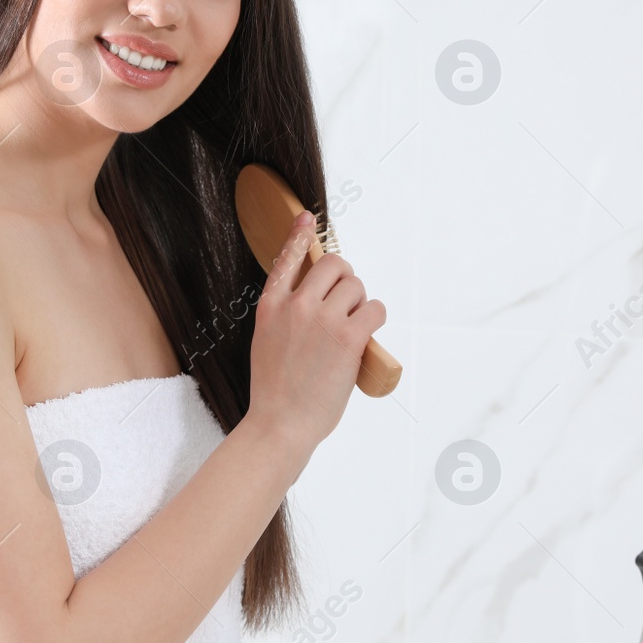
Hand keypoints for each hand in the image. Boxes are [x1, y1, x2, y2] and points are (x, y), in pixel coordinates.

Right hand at [246, 210, 386, 459]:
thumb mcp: (267, 341)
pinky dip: (375, 317)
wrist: (281, 423)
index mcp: (271, 306)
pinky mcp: (348, 337)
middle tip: (346, 299)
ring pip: (356, 285)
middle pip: (333, 264)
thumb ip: (285, 316)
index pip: (287, 259)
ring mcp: (322, 320)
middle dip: (344, 277)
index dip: (300, 236)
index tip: (308, 219)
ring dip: (360, 301)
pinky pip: (374, 309)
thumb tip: (316, 302)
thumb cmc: (276, 391)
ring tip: (352, 325)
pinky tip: (366, 333)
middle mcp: (296, 306)